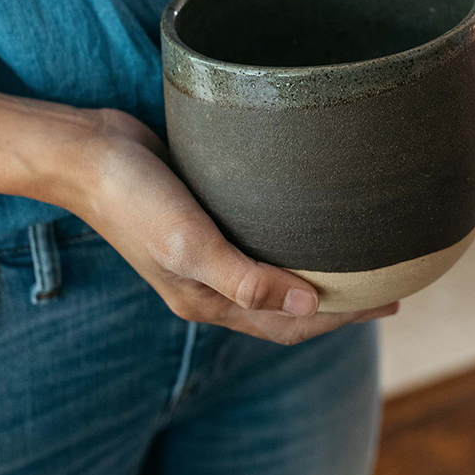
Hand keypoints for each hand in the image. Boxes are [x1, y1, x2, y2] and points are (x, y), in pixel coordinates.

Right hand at [73, 108, 397, 344]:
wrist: (85, 150)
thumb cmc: (134, 197)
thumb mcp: (190, 243)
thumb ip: (248, 279)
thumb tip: (312, 305)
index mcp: (207, 301)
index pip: (289, 324)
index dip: (341, 319)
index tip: (388, 301)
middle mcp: (209, 283)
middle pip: (287, 305)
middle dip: (338, 301)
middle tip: (388, 280)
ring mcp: (205, 251)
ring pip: (274, 273)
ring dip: (316, 271)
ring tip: (359, 255)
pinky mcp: (205, 215)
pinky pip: (259, 238)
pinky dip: (291, 239)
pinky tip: (311, 217)